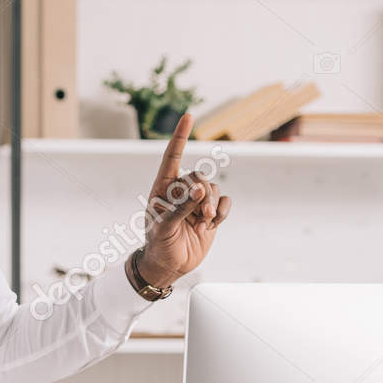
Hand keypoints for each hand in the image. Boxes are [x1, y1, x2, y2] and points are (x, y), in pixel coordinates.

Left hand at [137, 113, 230, 288]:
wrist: (170, 265)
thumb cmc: (159, 244)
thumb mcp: (164, 227)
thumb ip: (181, 207)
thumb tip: (199, 189)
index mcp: (163, 187)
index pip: (173, 157)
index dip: (180, 136)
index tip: (188, 116)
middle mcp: (180, 190)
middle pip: (199, 176)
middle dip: (203, 196)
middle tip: (201, 216)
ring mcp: (196, 201)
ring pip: (213, 188)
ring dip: (211, 207)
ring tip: (202, 225)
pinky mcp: (210, 212)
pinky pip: (224, 201)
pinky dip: (221, 213)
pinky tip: (211, 226)